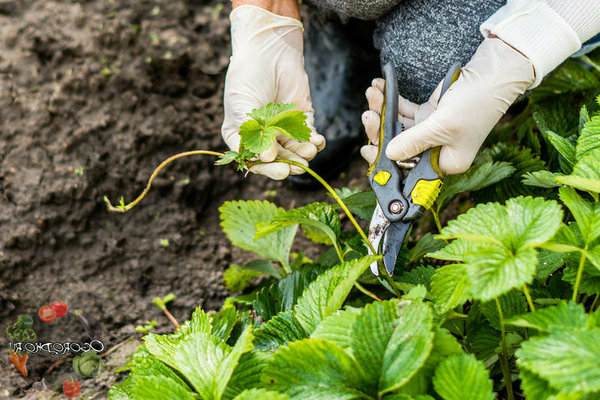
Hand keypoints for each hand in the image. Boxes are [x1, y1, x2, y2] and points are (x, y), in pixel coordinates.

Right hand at [222, 5, 325, 179]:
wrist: (269, 49)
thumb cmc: (248, 77)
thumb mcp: (241, 106)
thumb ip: (252, 133)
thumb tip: (268, 158)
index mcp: (242, 137)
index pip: (254, 161)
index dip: (267, 169)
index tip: (280, 170)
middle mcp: (263, 137)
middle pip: (277, 160)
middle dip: (289, 164)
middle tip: (299, 167)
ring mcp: (283, 129)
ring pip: (294, 151)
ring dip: (302, 155)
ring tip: (309, 151)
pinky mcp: (302, 120)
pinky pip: (309, 138)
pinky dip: (316, 142)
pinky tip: (318, 141)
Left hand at [361, 37, 534, 174]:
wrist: (494, 72)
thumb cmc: (476, 103)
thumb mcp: (442, 126)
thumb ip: (413, 141)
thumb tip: (388, 154)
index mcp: (445, 163)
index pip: (408, 171)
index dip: (386, 163)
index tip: (367, 152)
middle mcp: (437, 151)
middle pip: (398, 147)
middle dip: (380, 130)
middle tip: (368, 115)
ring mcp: (432, 132)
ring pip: (398, 127)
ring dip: (383, 110)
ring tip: (373, 93)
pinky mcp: (430, 114)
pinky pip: (404, 111)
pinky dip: (392, 101)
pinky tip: (381, 87)